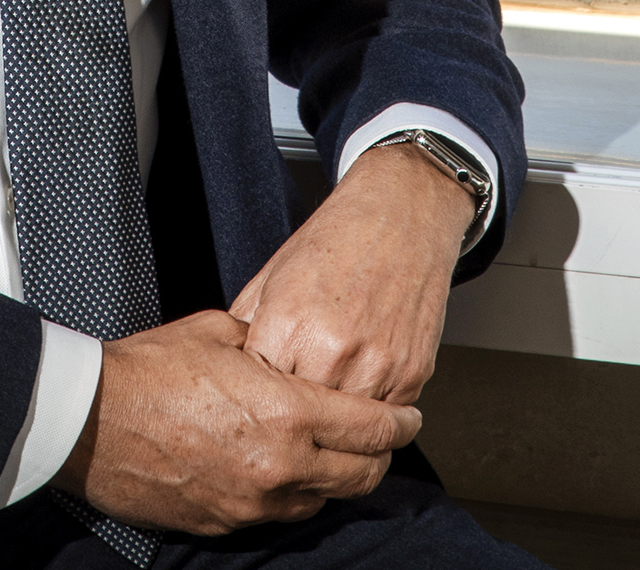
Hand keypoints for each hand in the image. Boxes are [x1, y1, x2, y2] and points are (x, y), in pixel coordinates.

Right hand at [52, 309, 421, 536]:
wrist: (91, 422)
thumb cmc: (148, 371)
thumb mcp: (218, 331)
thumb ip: (267, 341)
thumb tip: (287, 342)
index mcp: (285, 412)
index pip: (370, 428)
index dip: (399, 422)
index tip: (409, 416)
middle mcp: (279, 467)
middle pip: (359, 476)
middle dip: (378, 456)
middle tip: (382, 437)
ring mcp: (252, 503)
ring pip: (321, 502)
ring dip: (334, 478)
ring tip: (330, 451)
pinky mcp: (225, 523)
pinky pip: (277, 514)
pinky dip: (291, 494)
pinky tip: (281, 468)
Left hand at [230, 141, 472, 406]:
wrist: (402, 212)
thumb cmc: (339, 237)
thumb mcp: (275, 272)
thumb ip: (246, 324)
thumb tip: (227, 367)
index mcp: (289, 323)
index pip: (258, 394)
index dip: (258, 394)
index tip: (261, 390)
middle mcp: (331, 350)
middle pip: (300, 418)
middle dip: (294, 411)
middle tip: (295, 391)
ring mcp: (375, 367)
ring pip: (343, 427)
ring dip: (335, 416)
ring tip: (331, 385)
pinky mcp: (411, 375)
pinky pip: (382, 418)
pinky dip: (370, 405)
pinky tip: (364, 374)